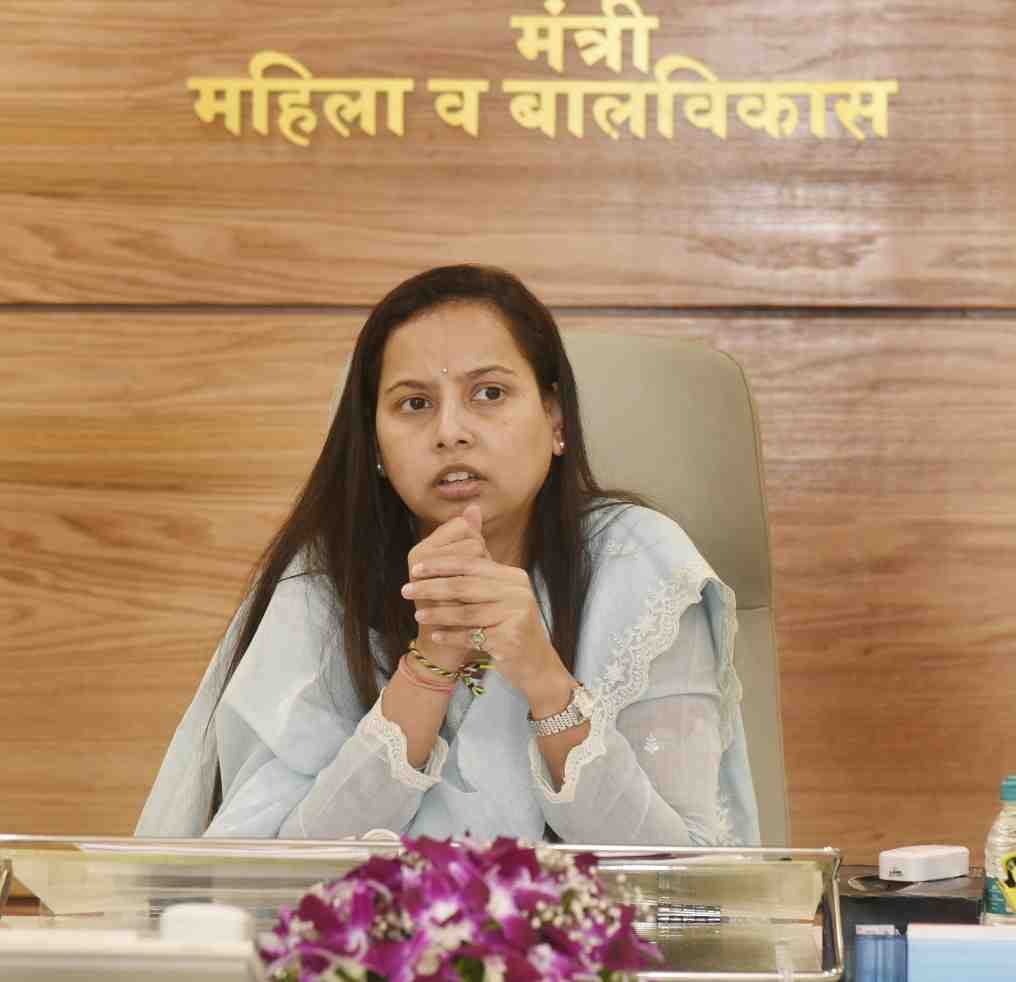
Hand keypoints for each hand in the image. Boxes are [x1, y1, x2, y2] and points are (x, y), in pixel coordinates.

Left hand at [402, 506, 565, 696]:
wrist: (534, 662)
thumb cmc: (508, 624)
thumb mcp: (498, 591)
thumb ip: (478, 561)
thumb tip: (471, 510)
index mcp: (513, 576)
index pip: (471, 564)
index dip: (441, 564)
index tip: (415, 569)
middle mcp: (518, 593)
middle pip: (465, 586)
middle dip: (432, 587)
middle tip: (406, 589)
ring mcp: (515, 616)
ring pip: (466, 612)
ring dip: (438, 613)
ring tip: (418, 613)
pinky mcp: (509, 640)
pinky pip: (472, 635)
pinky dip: (451, 635)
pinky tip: (435, 634)